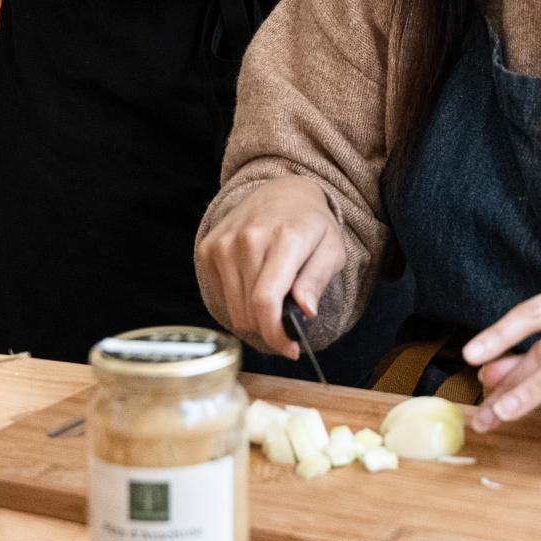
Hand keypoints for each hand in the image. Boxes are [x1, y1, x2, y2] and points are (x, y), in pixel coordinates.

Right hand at [196, 177, 342, 357]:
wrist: (282, 190)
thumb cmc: (311, 225)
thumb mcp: (331, 249)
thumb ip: (317, 280)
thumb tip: (305, 311)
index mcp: (284, 239)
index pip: (267, 301)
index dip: (276, 334)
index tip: (290, 350)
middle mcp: (248, 240)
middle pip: (250, 312)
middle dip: (271, 327)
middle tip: (288, 320)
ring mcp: (224, 243)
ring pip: (235, 310)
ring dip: (255, 316)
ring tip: (273, 297)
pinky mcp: (209, 248)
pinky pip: (221, 296)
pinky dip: (239, 301)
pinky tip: (254, 283)